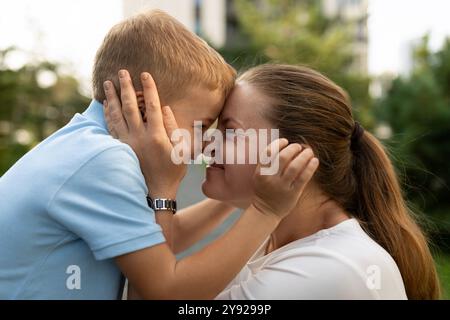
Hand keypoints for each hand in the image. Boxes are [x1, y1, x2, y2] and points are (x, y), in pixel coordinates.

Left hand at [103, 70, 186, 197]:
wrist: (155, 192)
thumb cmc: (172, 172)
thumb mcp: (181, 150)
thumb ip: (173, 128)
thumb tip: (165, 108)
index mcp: (156, 136)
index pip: (151, 106)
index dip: (148, 88)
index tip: (145, 74)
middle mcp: (139, 137)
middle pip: (129, 106)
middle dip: (125, 87)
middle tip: (122, 71)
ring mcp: (126, 143)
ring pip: (116, 115)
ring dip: (112, 97)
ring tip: (107, 82)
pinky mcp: (120, 148)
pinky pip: (111, 127)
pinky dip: (107, 114)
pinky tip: (105, 104)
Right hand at [251, 139, 318, 221]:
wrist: (265, 211)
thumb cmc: (264, 190)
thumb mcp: (259, 176)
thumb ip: (267, 163)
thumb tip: (284, 146)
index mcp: (260, 172)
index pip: (268, 153)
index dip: (278, 144)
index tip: (285, 141)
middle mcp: (270, 178)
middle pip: (283, 157)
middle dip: (293, 148)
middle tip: (299, 146)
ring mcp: (282, 186)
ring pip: (294, 166)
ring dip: (304, 156)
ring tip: (309, 151)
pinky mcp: (292, 193)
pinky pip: (303, 178)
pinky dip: (310, 167)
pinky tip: (314, 161)